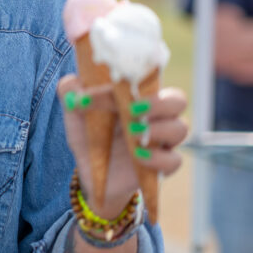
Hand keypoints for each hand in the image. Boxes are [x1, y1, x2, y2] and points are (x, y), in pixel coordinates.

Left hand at [57, 74, 187, 217]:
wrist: (92, 173)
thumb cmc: (89, 135)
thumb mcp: (75, 113)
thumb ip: (71, 92)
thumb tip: (71, 82)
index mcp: (138, 96)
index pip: (150, 79)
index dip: (136, 80)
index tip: (112, 88)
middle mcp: (156, 116)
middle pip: (178, 100)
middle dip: (159, 102)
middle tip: (134, 109)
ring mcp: (162, 141)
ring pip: (180, 128)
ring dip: (159, 128)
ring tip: (133, 132)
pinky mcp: (162, 166)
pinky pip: (174, 160)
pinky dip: (158, 157)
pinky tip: (138, 156)